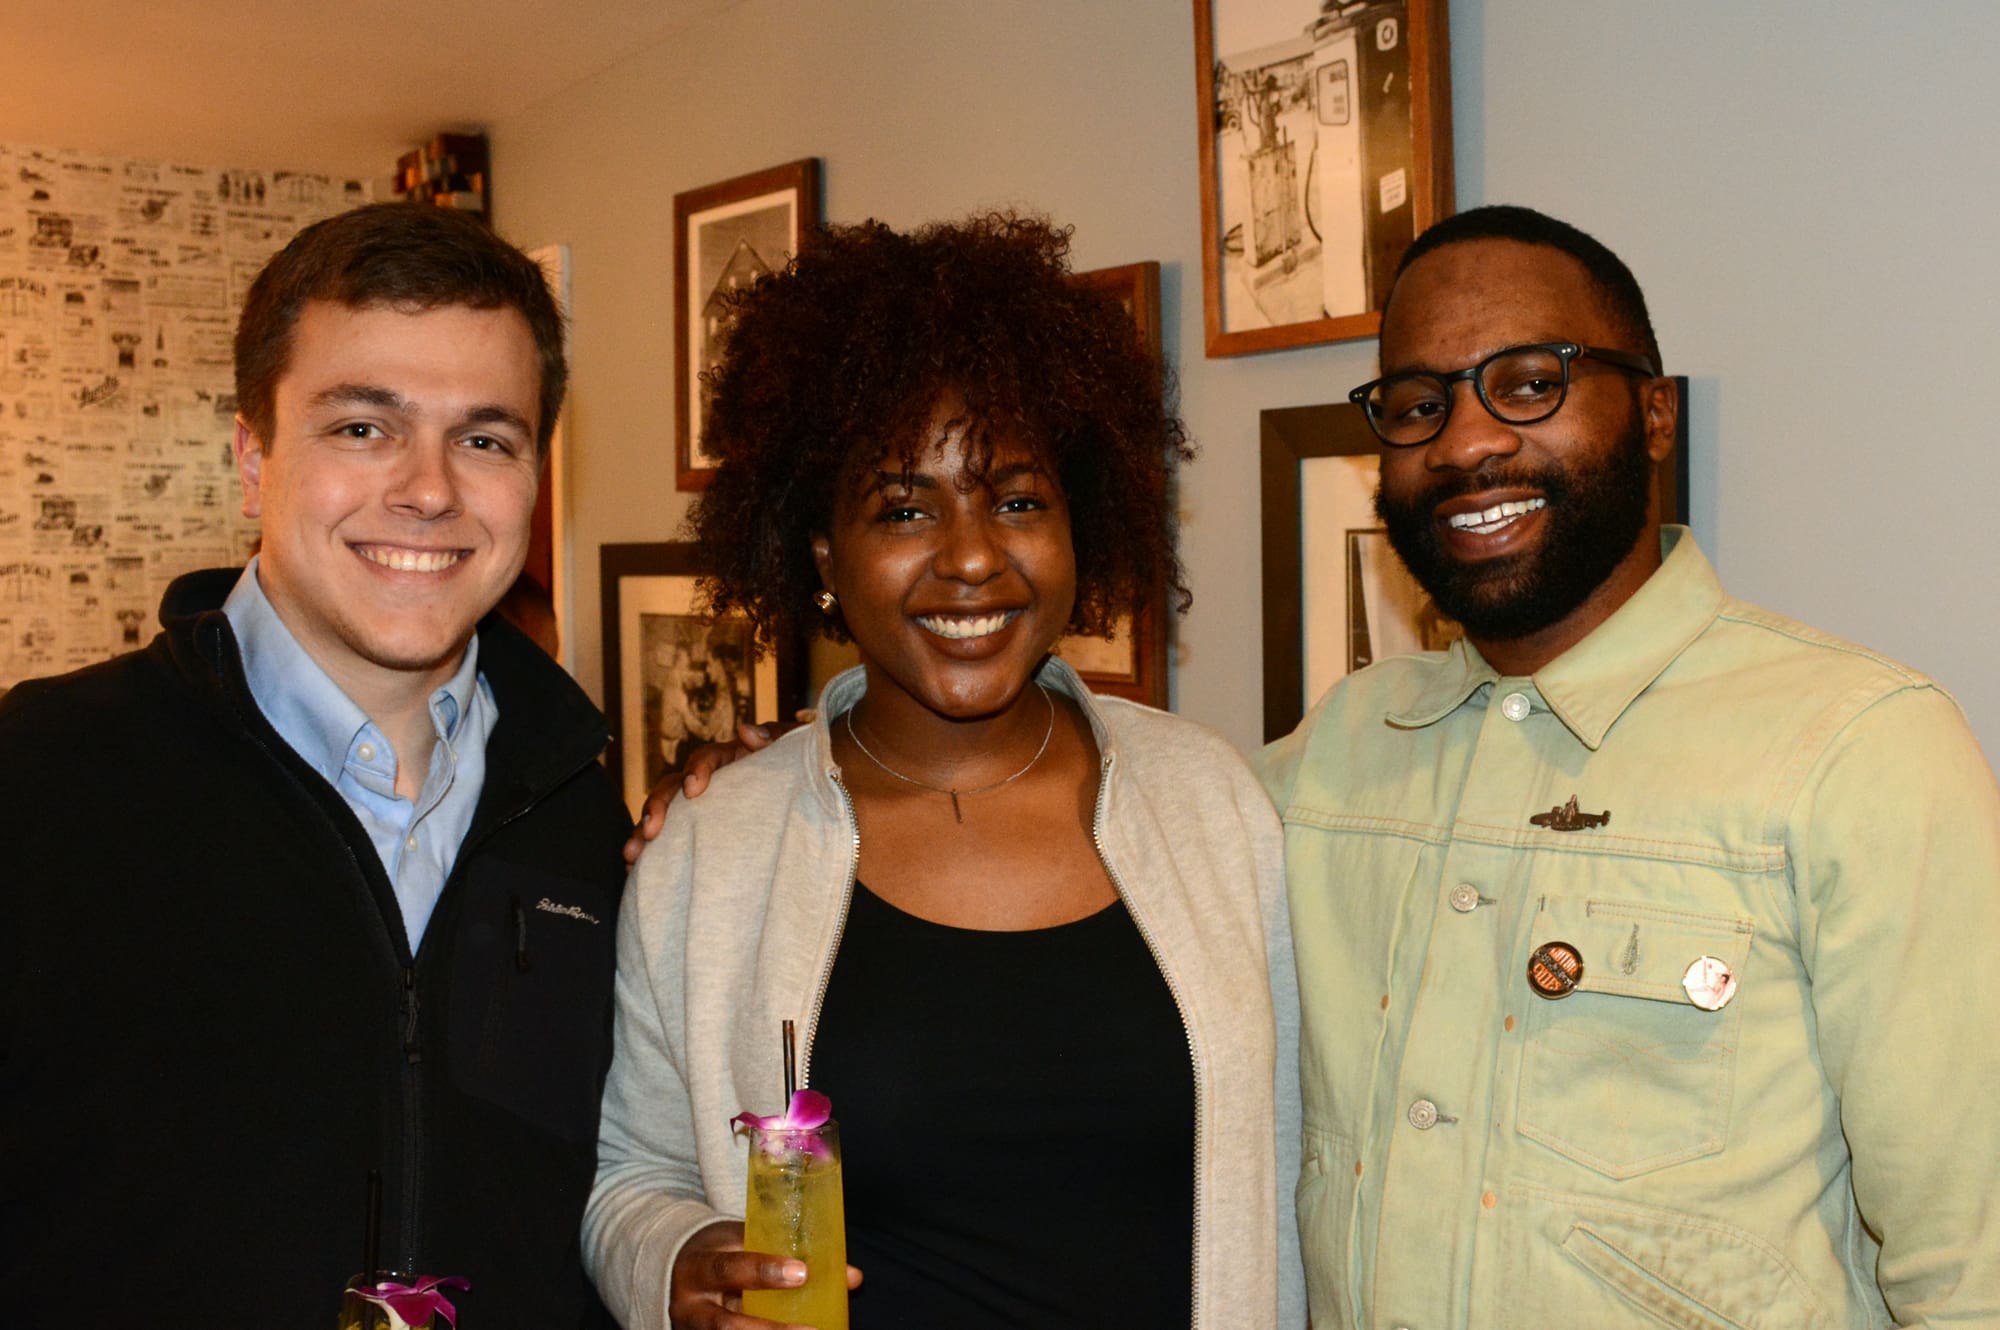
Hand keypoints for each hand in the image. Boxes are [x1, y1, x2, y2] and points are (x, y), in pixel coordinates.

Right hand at [622, 720, 785, 866]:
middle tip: (650, 832)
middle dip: (657, 807)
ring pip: (663, 814)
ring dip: (643, 832)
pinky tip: (636, 871)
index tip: (693, 789)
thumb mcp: (791, 747)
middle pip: (673, 786)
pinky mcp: (696, 828)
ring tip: (631, 856)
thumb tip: (746, 731)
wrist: (809, 788)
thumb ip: (774, 738)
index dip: (697, 770)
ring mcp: (699, 806)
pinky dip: (651, 853)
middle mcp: (708, 779)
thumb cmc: (798, 765)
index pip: (708, 757)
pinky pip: (669, 838)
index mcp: (730, 757)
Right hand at [668, 1219, 861, 1329]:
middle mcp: (691, 1307)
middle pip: (725, 1326)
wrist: (675, 1271)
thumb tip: (851, 1276)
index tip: (802, 1272)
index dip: (762, 1272)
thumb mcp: (744, 1240)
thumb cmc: (721, 1251)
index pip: (727, 1269)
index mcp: (698, 1268)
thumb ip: (789, 1251)